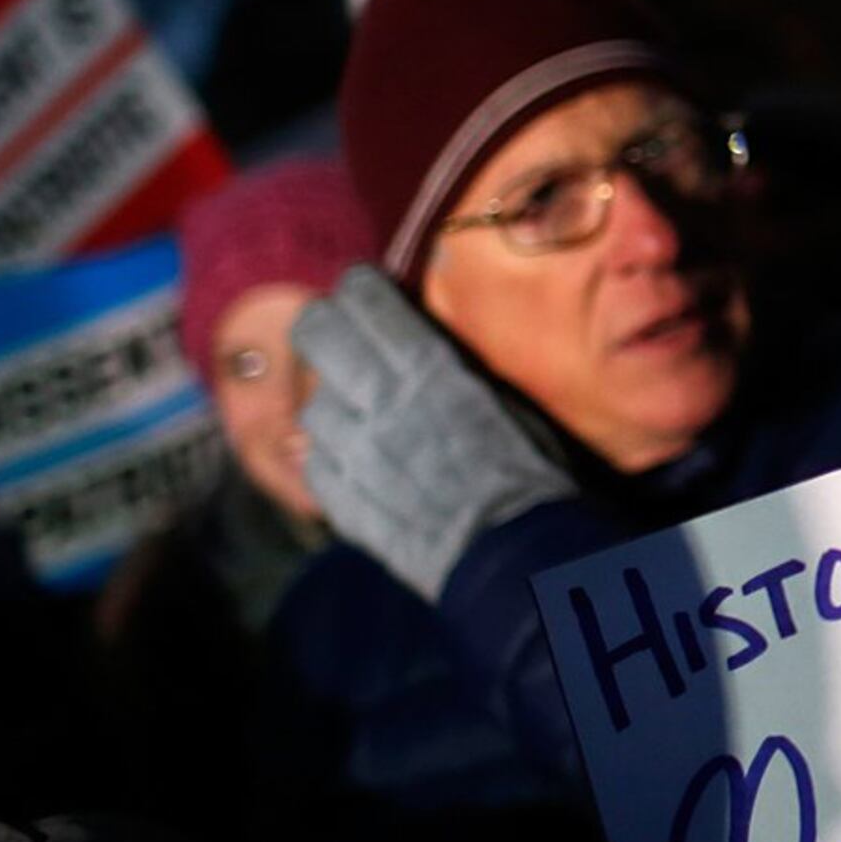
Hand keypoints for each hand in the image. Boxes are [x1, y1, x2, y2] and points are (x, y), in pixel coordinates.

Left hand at [290, 265, 573, 597]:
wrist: (512, 552)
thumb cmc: (528, 469)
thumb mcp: (502, 397)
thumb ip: (451, 366)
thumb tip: (422, 340)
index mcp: (425, 366)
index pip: (362, 299)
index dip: (361, 290)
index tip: (369, 293)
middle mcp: (376, 400)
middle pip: (316, 334)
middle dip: (325, 326)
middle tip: (344, 335)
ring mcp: (350, 451)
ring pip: (312, 403)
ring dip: (333, 403)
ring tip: (363, 417)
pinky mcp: (340, 497)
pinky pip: (314, 461)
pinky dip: (332, 457)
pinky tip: (361, 464)